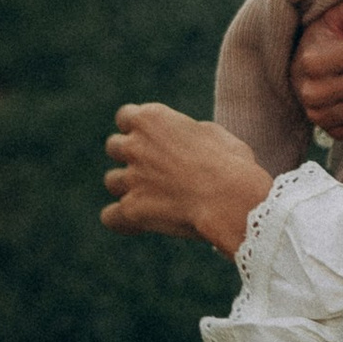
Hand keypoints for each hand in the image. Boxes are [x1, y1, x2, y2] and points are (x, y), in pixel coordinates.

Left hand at [103, 103, 273, 260]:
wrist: (231, 198)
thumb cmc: (232, 164)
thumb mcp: (212, 134)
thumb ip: (187, 134)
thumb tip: (184, 143)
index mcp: (152, 119)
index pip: (126, 116)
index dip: (136, 128)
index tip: (150, 139)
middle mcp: (135, 145)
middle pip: (114, 147)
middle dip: (129, 157)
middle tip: (152, 170)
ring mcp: (131, 177)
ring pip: (112, 181)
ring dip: (127, 187)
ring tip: (151, 198)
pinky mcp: (132, 209)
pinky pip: (110, 217)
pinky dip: (121, 220)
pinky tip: (136, 225)